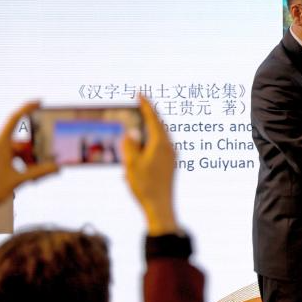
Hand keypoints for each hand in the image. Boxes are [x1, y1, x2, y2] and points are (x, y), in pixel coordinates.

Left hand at [0, 101, 58, 202]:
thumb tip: (58, 167)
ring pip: (19, 153)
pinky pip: (15, 160)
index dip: (26, 108)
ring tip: (33, 179)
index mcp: (1, 144)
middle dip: (35, 153)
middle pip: (23, 143)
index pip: (15, 119)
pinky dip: (23, 167)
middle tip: (47, 164)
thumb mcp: (17, 181)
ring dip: (29, 164)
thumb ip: (39, 173)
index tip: (39, 102)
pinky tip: (27, 180)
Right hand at [122, 95, 177, 235]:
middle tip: (139, 104)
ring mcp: (171, 156)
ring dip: (148, 130)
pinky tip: (140, 148)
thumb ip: (130, 146)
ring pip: (159, 137)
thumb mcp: (131, 164)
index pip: (153, 118)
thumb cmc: (145, 186)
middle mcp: (169, 147)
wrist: (160, 206)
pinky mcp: (170, 165)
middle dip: (148, 115)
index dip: (146, 105)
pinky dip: (149, 143)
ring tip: (139, 124)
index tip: (140, 94)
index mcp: (161, 144)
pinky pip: (158, 148)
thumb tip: (131, 132)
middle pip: (158, 126)